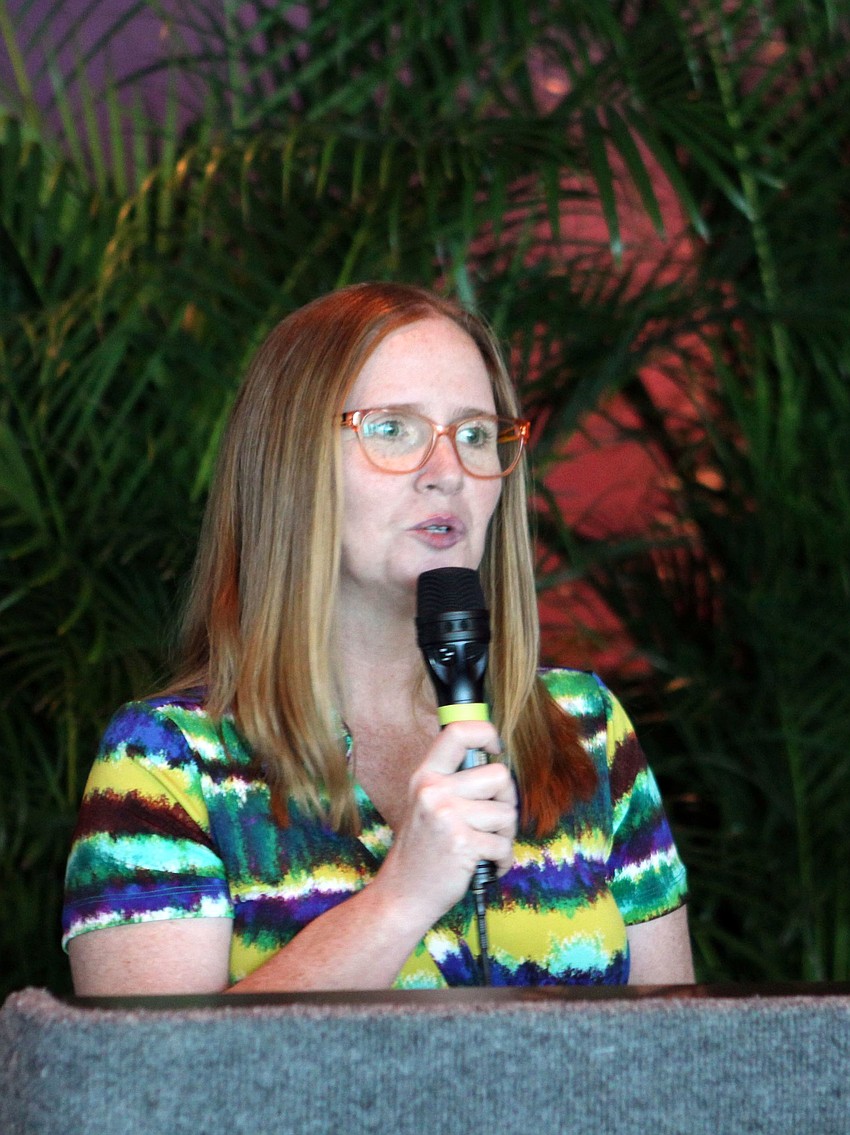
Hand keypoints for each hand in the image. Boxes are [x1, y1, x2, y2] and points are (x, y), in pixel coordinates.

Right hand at [375, 719, 517, 927]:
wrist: (403, 894)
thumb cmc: (423, 850)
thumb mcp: (426, 803)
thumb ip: (453, 781)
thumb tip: (494, 759)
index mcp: (426, 775)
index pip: (458, 732)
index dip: (485, 733)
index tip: (495, 750)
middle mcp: (434, 790)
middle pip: (499, 775)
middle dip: (506, 800)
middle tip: (493, 820)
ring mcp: (447, 816)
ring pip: (507, 813)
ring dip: (505, 835)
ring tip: (484, 846)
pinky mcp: (462, 844)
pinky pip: (504, 845)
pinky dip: (502, 860)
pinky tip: (485, 865)